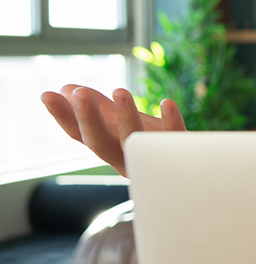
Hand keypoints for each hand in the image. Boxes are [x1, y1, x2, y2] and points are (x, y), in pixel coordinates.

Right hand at [40, 85, 186, 176]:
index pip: (81, 136)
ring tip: (120, 90)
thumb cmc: (161, 148)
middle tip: (80, 93)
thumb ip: (101, 110)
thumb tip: (68, 88)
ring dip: (126, 118)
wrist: (203, 175)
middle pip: (102, 145)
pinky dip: (171, 123)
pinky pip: (176, 142)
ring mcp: (156, 163)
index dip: (63, 117)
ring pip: (136, 145)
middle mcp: (129, 162)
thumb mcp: (128, 127)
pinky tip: (166, 102)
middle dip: (89, 120)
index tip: (45, 94)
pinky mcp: (184, 160)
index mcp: (112, 152)